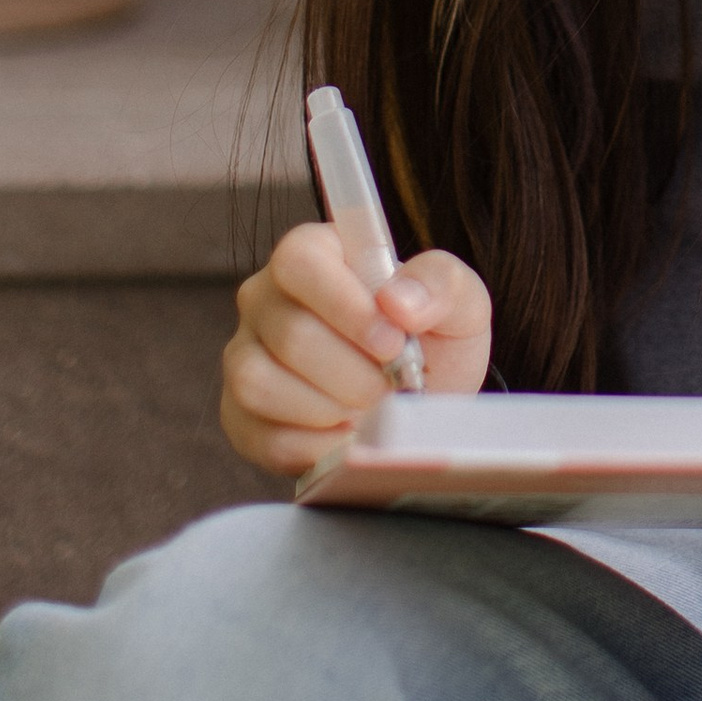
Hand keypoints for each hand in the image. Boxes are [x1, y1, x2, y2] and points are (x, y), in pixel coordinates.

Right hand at [221, 220, 493, 476]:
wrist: (421, 403)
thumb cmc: (432, 340)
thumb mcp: (459, 302)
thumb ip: (440, 285)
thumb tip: (397, 302)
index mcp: (313, 254)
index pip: (299, 261)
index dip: (345, 306)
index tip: (392, 342)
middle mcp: (266, 300)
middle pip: (289, 333)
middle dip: (353, 372)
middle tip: (392, 385)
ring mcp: (245, 358)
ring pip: (260, 384)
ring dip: (330, 408)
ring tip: (370, 408)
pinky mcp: (241, 417)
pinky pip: (263, 438)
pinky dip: (315, 446)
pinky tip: (348, 435)